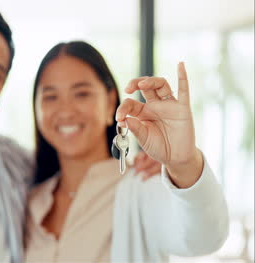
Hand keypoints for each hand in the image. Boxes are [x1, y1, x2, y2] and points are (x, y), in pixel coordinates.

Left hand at [116, 62, 202, 187]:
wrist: (176, 158)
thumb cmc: (159, 147)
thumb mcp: (143, 139)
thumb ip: (135, 128)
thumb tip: (125, 119)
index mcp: (142, 112)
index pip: (130, 103)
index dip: (123, 109)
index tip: (119, 118)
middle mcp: (155, 106)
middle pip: (145, 87)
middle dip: (135, 83)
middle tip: (128, 89)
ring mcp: (169, 105)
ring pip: (160, 85)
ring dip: (151, 81)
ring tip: (142, 83)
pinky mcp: (182, 108)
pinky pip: (183, 90)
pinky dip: (182, 77)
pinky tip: (180, 65)